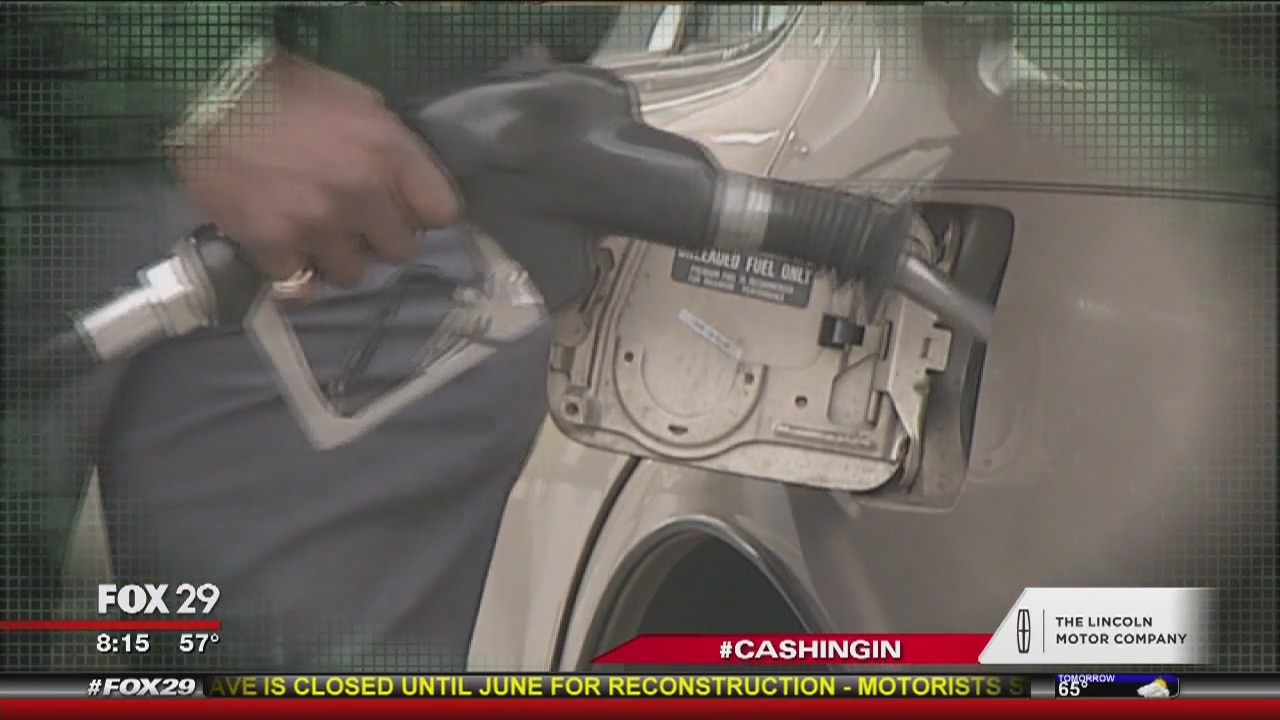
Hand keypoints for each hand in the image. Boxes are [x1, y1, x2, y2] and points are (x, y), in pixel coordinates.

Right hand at [170, 51, 460, 288]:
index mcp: (390, 151)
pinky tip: (282, 249)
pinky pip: (299, 285)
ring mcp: (317, 223)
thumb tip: (409, 193)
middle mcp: (362, 193)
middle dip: (379, 238)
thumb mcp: (359, 104)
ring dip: (335, 259)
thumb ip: (390, 151)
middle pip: (400, 251)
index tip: (404, 212)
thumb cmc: (287, 90)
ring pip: (352, 274)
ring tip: (312, 234)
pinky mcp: (273, 245)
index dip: (422, 215)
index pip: (442, 212)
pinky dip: (292, 273)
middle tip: (354, 222)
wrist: (207, 92)